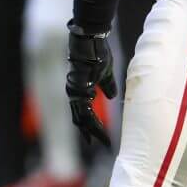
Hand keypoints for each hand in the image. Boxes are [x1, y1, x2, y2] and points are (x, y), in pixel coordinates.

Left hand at [65, 23, 117, 147]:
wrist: (92, 42)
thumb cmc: (97, 54)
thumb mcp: (106, 73)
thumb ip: (107, 86)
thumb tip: (111, 97)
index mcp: (81, 89)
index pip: (84, 112)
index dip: (90, 124)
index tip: (98, 136)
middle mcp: (75, 92)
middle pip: (80, 118)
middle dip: (89, 132)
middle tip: (97, 144)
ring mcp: (75, 91)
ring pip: (82, 117)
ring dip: (92, 130)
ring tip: (101, 140)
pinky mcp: (78, 89)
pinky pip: (84, 110)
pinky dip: (91, 122)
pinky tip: (97, 129)